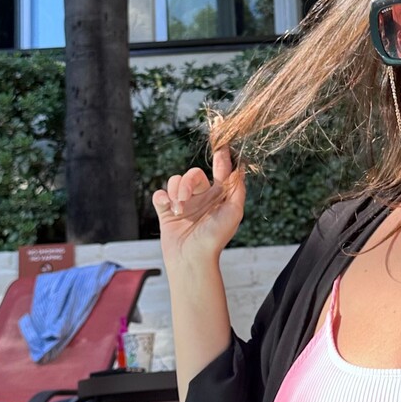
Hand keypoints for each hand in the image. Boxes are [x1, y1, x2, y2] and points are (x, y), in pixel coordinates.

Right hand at [151, 147, 245, 265]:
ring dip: (175, 192)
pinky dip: (161, 198)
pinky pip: (160, 194)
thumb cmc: (215, 238)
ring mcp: (183, 204)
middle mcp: (201, 198)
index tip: (221, 143)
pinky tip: (167, 207)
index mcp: (219, 196)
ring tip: (178, 210)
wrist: (192, 258)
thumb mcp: (234, 212)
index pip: (221, 170)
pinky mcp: (166, 212)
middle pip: (193, 174)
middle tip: (184, 198)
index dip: (221, 156)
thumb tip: (240, 168)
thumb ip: (237, 189)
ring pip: (175, 181)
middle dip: (187, 182)